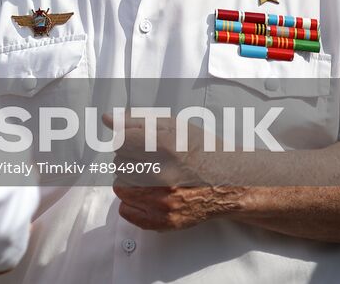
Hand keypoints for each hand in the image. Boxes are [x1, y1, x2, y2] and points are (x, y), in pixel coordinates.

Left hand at [105, 111, 242, 231]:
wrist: (232, 183)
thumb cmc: (203, 151)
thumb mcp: (174, 126)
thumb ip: (137, 121)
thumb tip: (107, 119)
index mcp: (165, 147)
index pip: (120, 142)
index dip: (129, 140)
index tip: (140, 142)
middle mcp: (163, 175)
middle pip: (119, 163)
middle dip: (131, 159)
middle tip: (151, 159)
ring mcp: (164, 201)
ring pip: (120, 186)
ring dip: (130, 179)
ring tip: (151, 175)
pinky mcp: (165, 221)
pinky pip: (126, 211)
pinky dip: (132, 201)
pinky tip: (148, 193)